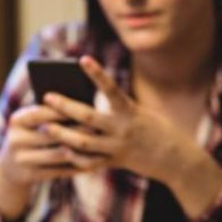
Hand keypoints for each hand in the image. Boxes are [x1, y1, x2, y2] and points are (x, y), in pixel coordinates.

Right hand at [0, 104, 107, 220]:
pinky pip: (58, 170)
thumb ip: (49, 115)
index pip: (41, 113)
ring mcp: (21, 159)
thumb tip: (81, 105)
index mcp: (16, 121)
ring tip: (98, 146)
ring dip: (79, 150)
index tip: (84, 107)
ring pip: (57, 154)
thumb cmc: (30, 136)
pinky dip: (76, 166)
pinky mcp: (29, 175)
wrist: (10, 168)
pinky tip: (92, 163)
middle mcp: (15, 139)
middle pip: (51, 134)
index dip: (62, 111)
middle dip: (75, 131)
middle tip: (97, 127)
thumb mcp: (32, 124)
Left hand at [39, 57, 197, 184]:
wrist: (176, 159)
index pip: (111, 89)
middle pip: (88, 117)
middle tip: (47, 97)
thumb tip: (82, 106)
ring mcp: (118, 147)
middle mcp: (123, 128)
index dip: (97, 74)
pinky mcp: (116, 162)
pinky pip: (90, 162)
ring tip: (45, 126)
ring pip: (83, 142)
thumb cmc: (154, 130)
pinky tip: (62, 150)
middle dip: (65, 106)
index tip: (82, 59)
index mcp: (130, 111)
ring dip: (62, 134)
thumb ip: (114, 110)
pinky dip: (74, 157)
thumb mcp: (138, 114)